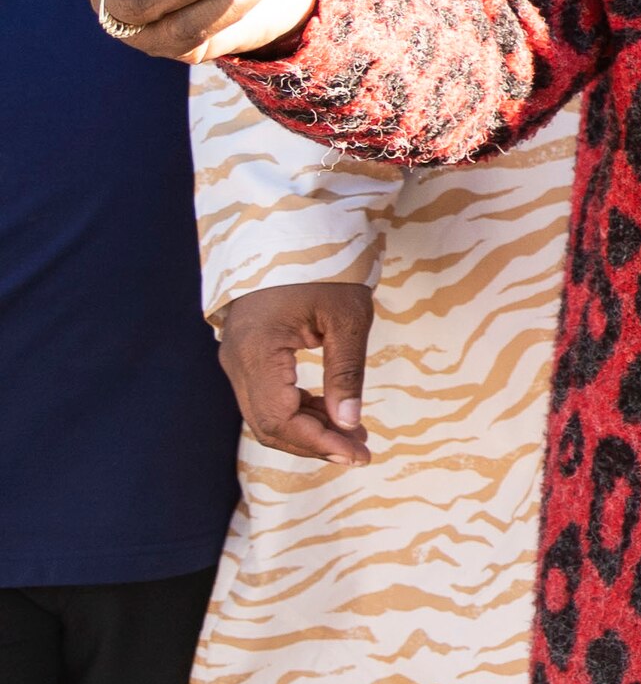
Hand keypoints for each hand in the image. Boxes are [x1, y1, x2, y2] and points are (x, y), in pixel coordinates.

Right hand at [212, 284, 376, 463]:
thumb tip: (349, 424)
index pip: (279, 419)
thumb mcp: (347, 318)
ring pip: (266, 413)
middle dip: (314, 443)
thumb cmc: (325, 268)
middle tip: (362, 450)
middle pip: (268, 424)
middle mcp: (236, 360)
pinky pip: (268, 396)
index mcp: (257, 351)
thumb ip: (346, 373)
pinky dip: (299, 410)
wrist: (291, 229)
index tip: (358, 454)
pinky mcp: (247, 354)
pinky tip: (334, 414)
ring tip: (355, 435)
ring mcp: (237, 358)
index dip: (318, 443)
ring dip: (308, 430)